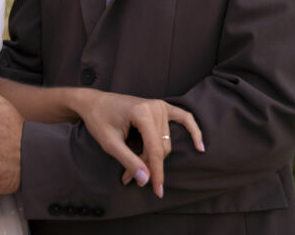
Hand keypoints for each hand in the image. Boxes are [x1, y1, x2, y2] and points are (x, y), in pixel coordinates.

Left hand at [72, 90, 203, 198]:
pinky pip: (184, 118)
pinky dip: (193, 131)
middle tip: (128, 178)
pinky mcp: (161, 107)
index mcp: (142, 113)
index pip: (155, 149)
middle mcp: (155, 107)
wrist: (94, 102)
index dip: (156, 172)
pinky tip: (199, 147)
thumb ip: (129, 161)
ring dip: (152, 158)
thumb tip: (146, 180)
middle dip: (147, 165)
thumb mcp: (110, 143)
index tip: (157, 191)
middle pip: (160, 148)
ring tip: (133, 170)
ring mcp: (160, 105)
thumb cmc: (99, 120)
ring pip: (165, 142)